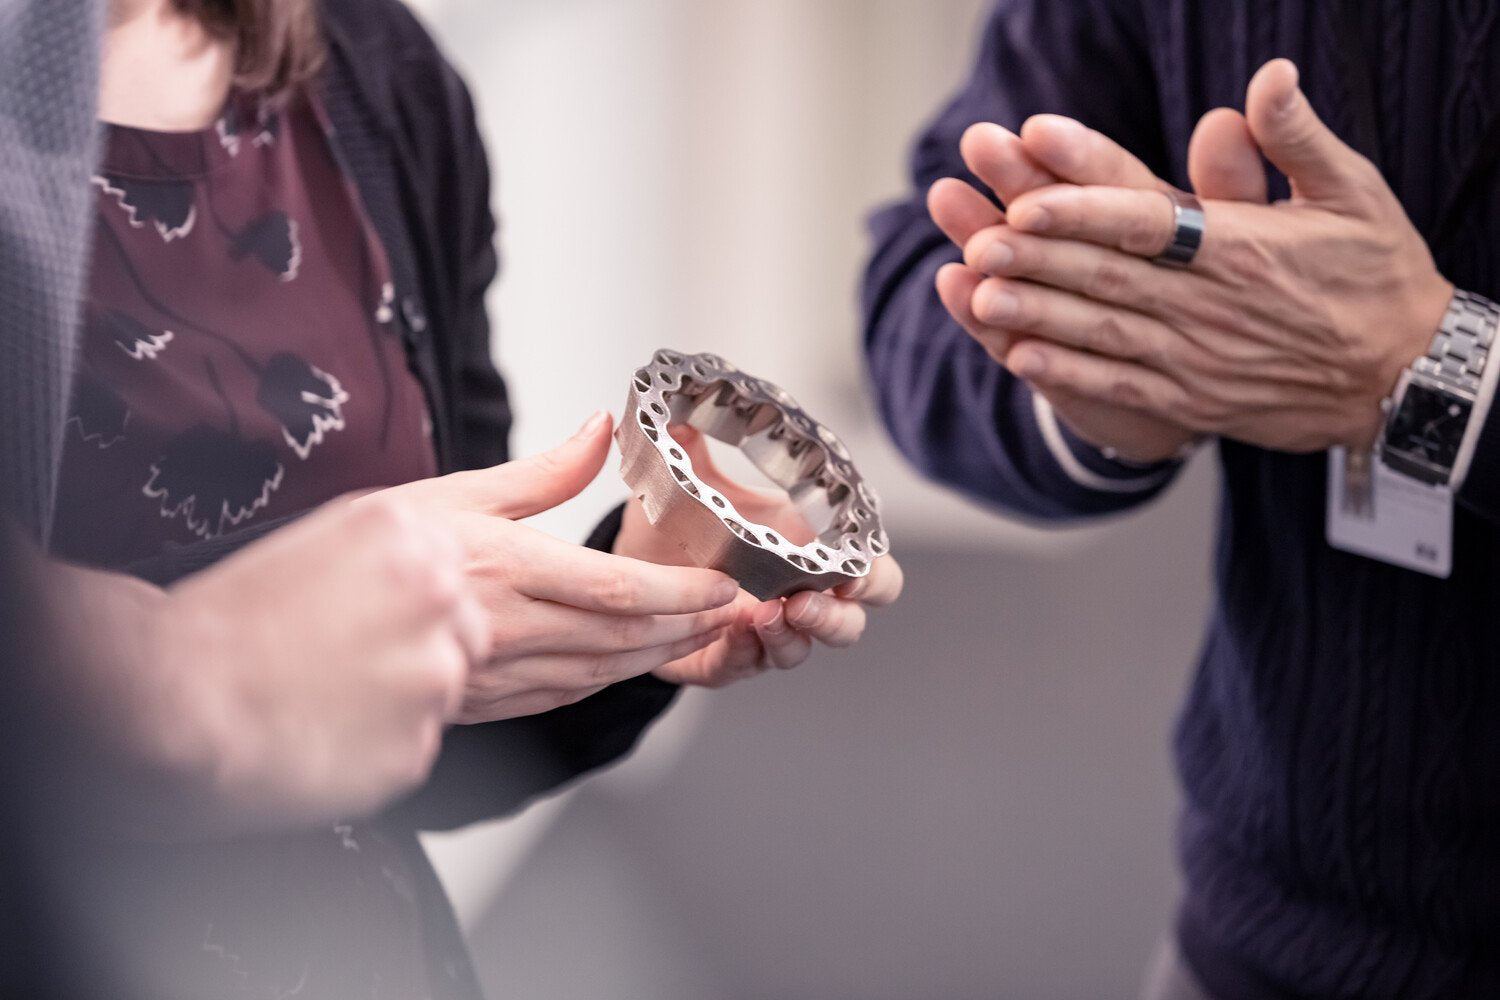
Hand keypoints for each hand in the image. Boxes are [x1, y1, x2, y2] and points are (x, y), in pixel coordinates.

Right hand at [27, 496, 485, 838]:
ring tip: (321, 699)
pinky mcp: (417, 745)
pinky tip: (320, 735)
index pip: (454, 572)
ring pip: (441, 694)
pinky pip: (411, 748)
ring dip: (397, 703)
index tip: (375, 621)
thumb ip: (385, 556)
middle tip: (344, 665)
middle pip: (464, 633)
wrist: (168, 697)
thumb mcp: (311, 545)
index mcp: (408, 534)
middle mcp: (435, 596)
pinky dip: (374, 750)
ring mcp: (432, 674)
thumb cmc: (218, 626)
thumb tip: (423, 576)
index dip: (413, 607)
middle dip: (417, 654)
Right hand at [368, 412, 742, 721]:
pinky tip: (618, 666)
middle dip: (684, 629)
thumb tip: (600, 429)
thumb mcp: (435, 496)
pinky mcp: (463, 721)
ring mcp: (481, 684)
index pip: (613, 587)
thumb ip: (534, 474)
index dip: (679, 595)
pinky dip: (596, 682)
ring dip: (652, 658)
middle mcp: (496, 630)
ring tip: (693, 638)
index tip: (722, 590)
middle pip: (618, 638)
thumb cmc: (335, 567)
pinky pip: (549, 702)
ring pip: (592, 675)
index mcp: (494, 567)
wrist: (251, 657)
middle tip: (729, 618)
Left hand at [613, 426, 903, 686]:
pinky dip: (750, 650)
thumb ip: (691, 451)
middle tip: (820, 595)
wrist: (629, 578)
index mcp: (806, 553)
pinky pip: (751, 664)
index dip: (873, 575)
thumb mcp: (690, 489)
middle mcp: (796, 598)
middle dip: (843, 613)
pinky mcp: (728, 659)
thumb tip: (678, 411)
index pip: (868, 571)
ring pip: (805, 647)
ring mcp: (766, 632)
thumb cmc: (677, 533)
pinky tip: (740, 629)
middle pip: (851, 620)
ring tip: (776, 611)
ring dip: (797, 633)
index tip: (858, 566)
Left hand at [971, 59, 1452, 452]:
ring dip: (1039, 317)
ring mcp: (1200, 358)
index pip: (1148, 223)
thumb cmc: (1376, 276)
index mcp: (1241, 247)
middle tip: (980, 245)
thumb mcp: (1354, 193)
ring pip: (1105, 333)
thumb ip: (1298, 137)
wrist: (1406, 379)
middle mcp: (1212, 304)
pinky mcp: (1195, 400)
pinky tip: (1021, 357)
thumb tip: (1269, 77)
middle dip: (1039, 262)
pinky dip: (1070, 373)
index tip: (1030, 201)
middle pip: (1110, 277)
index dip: (1083, 212)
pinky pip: (1122, 385)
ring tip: (980, 300)